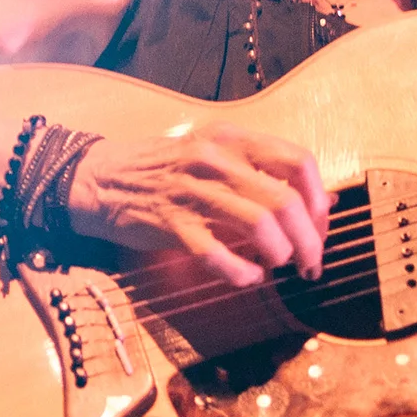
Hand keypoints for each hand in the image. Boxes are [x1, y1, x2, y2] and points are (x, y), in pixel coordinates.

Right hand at [65, 124, 329, 289]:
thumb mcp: (210, 153)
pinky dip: (241, 272)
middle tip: (311, 263)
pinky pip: (218, 253)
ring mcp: (192, 191)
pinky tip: (247, 277)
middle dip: (309, 240)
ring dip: (281, 254)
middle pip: (285, 201)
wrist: (96, 178)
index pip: (298, 162)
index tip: (320, 226)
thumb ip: (255, 171)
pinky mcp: (170, 224)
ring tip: (279, 267)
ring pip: (260, 225)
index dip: (319, 200)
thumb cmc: (160, 169)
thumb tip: (316, 203)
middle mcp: (215, 159)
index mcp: (230, 139)